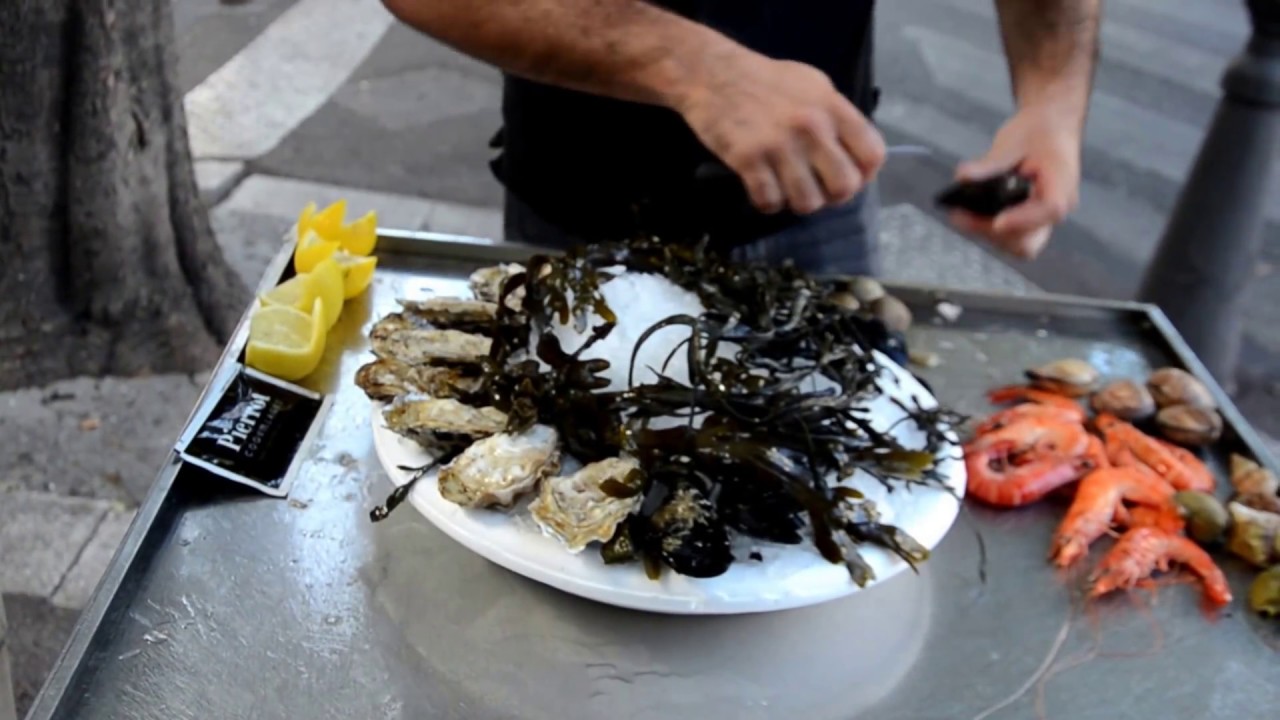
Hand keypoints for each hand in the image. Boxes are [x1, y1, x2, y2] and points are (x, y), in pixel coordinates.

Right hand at [674, 52, 885, 214]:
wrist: (713, 74)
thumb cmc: (765, 81)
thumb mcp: (812, 86)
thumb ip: (836, 118)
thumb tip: (852, 154)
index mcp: (832, 107)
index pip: (872, 154)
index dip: (865, 175)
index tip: (850, 177)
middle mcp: (811, 126)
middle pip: (845, 186)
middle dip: (832, 196)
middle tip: (816, 189)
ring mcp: (779, 144)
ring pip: (808, 202)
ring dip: (798, 202)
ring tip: (786, 188)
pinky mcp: (748, 159)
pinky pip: (770, 201)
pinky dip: (767, 202)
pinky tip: (762, 187)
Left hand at [948, 104, 1082, 258]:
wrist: (1050, 127)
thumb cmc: (1037, 132)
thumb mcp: (1013, 140)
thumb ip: (990, 163)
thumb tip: (962, 177)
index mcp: (1061, 184)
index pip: (1050, 209)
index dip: (1023, 219)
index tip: (997, 221)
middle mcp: (1055, 209)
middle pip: (1028, 241)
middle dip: (994, 233)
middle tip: (962, 216)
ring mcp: (1042, 220)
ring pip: (1016, 245)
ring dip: (986, 233)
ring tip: (959, 214)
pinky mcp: (1027, 222)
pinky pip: (1008, 238)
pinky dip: (986, 229)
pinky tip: (966, 214)